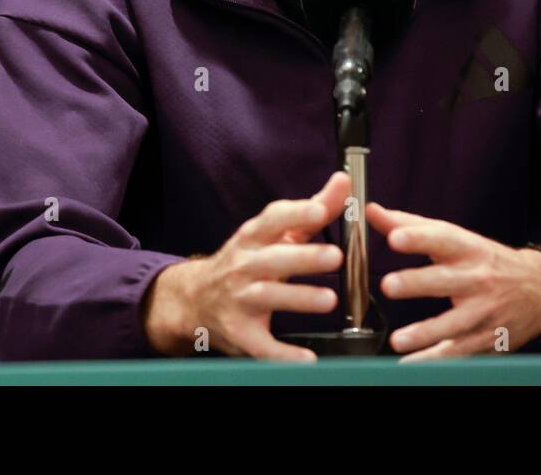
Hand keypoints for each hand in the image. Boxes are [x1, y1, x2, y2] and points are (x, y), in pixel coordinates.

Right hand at [144, 172, 349, 360]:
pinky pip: (262, 345)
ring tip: (329, 300)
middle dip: (304, 257)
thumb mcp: (274, 233)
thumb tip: (343, 182)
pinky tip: (307, 358)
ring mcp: (239, 299)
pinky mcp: (241, 332)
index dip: (295, 214)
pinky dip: (283, 354)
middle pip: (273, 258)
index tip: (319, 210)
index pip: (272, 220)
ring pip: (268, 297)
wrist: (196, 299)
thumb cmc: (248, 260)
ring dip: (298, 299)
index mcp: (253, 237)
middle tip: (335, 256)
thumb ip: (312, 210)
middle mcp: (244, 265)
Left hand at [367, 201, 540, 361]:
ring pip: (453, 324)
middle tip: (388, 285)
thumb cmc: (487, 262)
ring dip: (425, 333)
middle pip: (445, 281)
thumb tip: (372, 212)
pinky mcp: (486, 338)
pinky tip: (411, 364)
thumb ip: (411, 226)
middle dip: (417, 283)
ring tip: (398, 340)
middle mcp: (477, 279)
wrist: (539, 290)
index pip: (442, 239)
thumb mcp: (456, 239)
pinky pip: (458, 351)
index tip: (395, 237)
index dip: (418, 237)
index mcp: (468, 249)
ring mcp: (483, 311)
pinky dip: (435, 359)